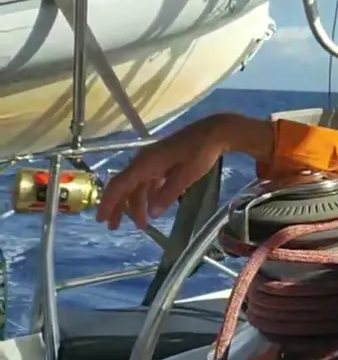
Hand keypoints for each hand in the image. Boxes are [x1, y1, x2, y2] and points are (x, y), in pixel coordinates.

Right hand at [97, 114, 238, 229]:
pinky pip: (149, 180)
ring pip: (137, 185)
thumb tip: (151, 214)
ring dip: (136, 204)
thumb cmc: (200, 152)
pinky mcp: (162, 160)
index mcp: (145, 163)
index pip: (120, 186)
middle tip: (113, 227)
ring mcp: (153, 160)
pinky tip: (153, 206)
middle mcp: (144, 161)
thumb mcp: (186, 176)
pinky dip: (148, 194)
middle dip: (118, 207)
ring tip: (141, 224)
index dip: (109, 203)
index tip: (101, 220)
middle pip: (124, 186)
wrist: (214, 132)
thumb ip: (167, 195)